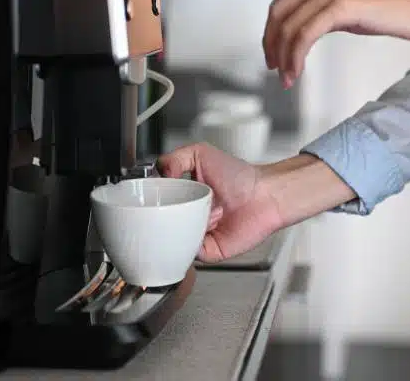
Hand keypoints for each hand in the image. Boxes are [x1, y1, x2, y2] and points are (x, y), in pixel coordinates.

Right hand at [157, 143, 283, 262]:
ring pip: (173, 241)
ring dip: (174, 231)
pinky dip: (187, 245)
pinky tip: (194, 230)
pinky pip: (189, 254)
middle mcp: (190, 217)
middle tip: (161, 210)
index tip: (145, 198)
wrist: (264, 195)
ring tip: (186, 216)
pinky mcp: (209, 251)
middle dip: (157, 220)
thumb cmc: (240, 176)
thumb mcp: (200, 154)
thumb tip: (158, 173)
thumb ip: (174, 158)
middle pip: (162, 225)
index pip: (158, 204)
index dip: (150, 203)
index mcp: (186, 197)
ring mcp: (199, 235)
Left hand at [211, 0, 409, 87]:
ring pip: (288, 25)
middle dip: (269, 41)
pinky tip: (297, 72)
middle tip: (272, 65)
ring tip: (286, 76)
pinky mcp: (342, 4)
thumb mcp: (355, 2)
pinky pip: (305, 36)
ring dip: (282, 56)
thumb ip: (327, 7)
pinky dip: (296, 58)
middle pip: (278, 8)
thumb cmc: (398, 7)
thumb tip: (308, 29)